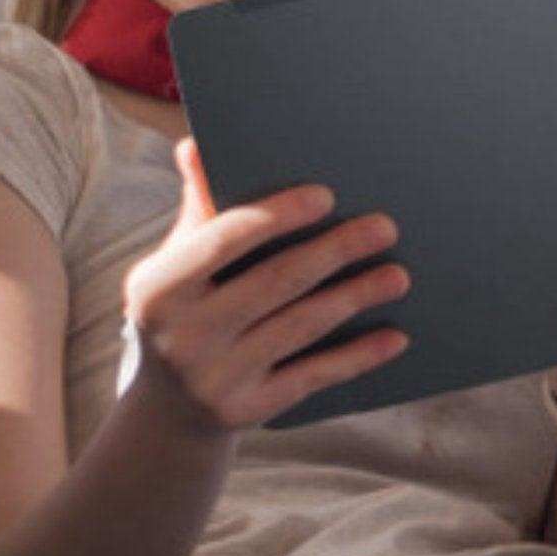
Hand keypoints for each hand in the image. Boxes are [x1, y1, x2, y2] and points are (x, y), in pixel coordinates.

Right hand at [121, 138, 408, 437]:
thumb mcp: (178, 264)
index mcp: (159, 287)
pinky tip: (395, 336)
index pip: (225, 239)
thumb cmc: (184, 311)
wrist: (167, 408)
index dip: (278, 216)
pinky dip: (357, 357)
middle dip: (335, 251)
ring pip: (299, 327)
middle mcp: (182, 335)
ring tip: (398, 275)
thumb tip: (196, 144)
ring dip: (355, 297)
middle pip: (274, 282)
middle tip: (385, 227)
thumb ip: (198, 208)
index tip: (327, 195)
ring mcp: (213, 378)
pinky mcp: (245, 412)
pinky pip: (312, 377)